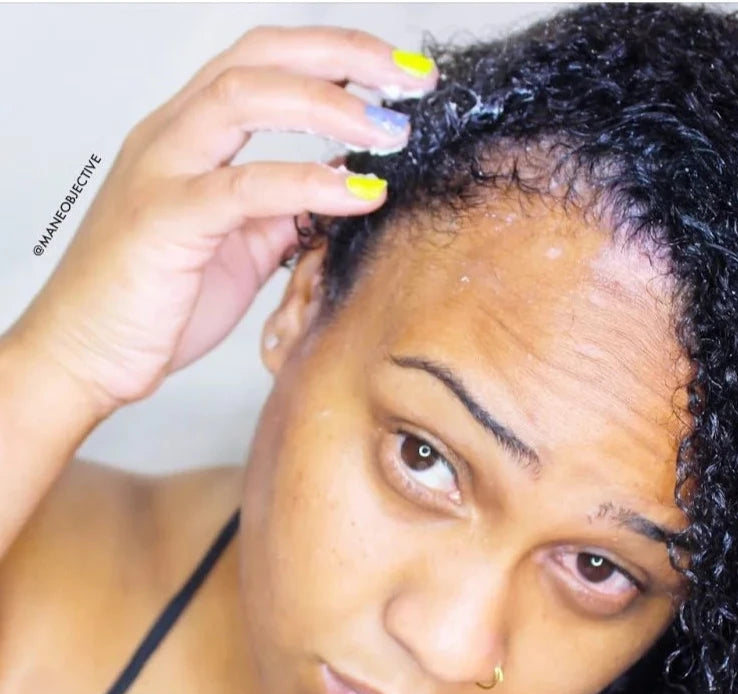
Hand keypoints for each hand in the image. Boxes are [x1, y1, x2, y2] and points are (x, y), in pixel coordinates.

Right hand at [9, 26, 436, 419]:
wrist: (87, 355)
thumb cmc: (158, 303)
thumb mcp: (239, 247)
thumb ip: (282, 210)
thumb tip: (341, 189)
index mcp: (190, 137)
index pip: (265, 63)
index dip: (336, 57)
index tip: (401, 76)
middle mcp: (172, 136)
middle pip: (258, 58)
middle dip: (343, 58)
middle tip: (411, 81)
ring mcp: (162, 171)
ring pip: (244, 99)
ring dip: (329, 107)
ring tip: (392, 133)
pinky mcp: (163, 220)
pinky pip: (243, 188)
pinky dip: (308, 185)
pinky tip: (361, 195)